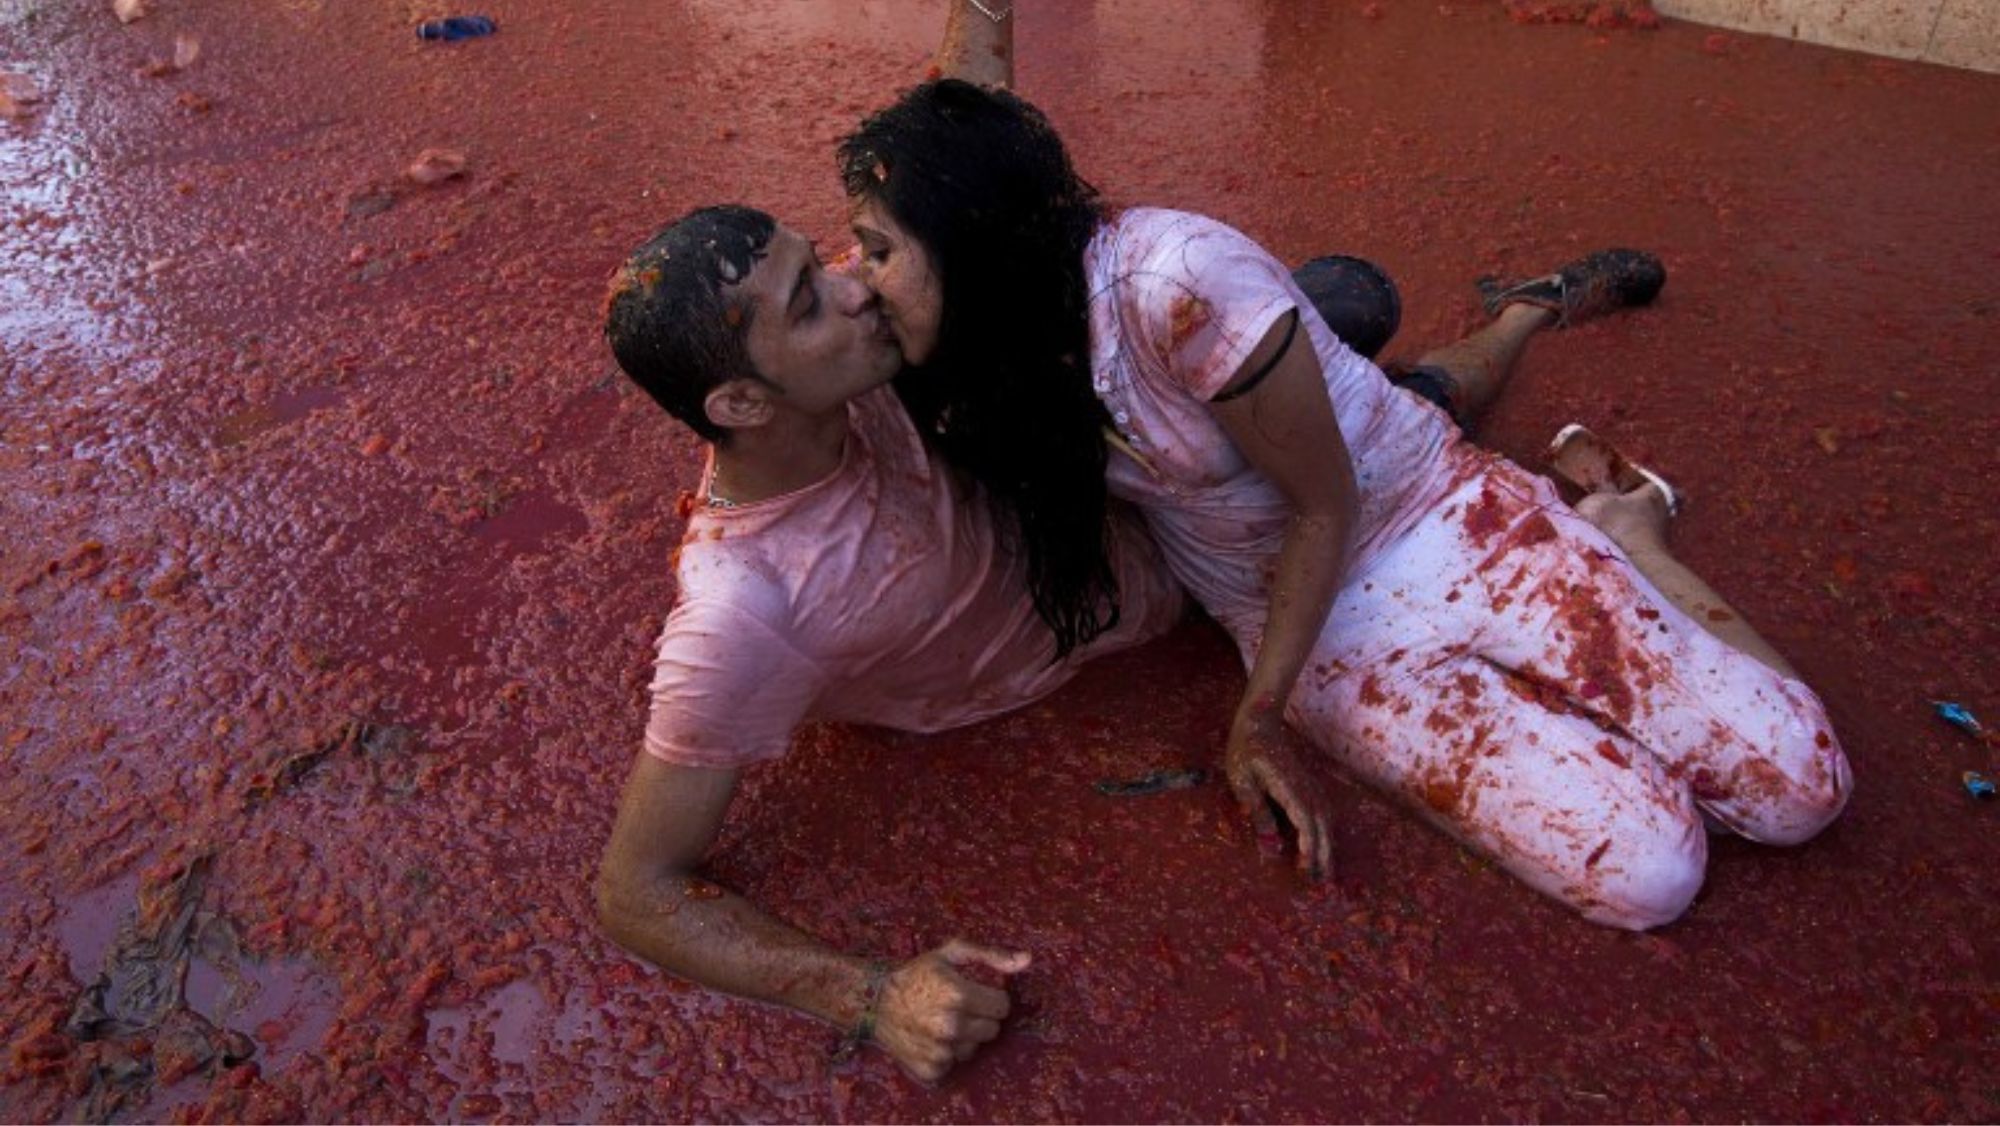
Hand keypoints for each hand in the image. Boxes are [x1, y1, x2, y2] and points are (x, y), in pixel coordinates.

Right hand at [871, 938, 1029, 1081]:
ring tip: (942, 1022)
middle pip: (992, 1030)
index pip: (1002, 1006)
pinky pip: (954, 1064)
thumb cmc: (917, 974)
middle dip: (980, 1018)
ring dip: (964, 1038)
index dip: (990, 998)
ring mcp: (940, 1052)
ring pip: (974, 1049)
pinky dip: (947, 1054)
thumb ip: (991, 956)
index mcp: (958, 995)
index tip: (973, 993)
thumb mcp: (951, 954)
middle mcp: (950, 1027)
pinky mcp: (930, 1070)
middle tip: (957, 1008)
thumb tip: (1027, 961)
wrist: (874, 1002)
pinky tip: (931, 1038)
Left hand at [1224, 708, 1333, 879]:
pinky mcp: (1310, 787)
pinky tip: (1323, 848)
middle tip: (1321, 885)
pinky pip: (1324, 815)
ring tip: (1326, 874)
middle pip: (1321, 826)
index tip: (1305, 871)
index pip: (1305, 822)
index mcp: (1288, 787)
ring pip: (1326, 822)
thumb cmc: (1245, 751)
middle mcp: (1306, 789)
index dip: (1308, 848)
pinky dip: (1325, 834)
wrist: (1260, 723)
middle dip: (1323, 856)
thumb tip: (1271, 845)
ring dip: (1327, 848)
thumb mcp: (1243, 780)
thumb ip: (1258, 811)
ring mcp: (1311, 787)